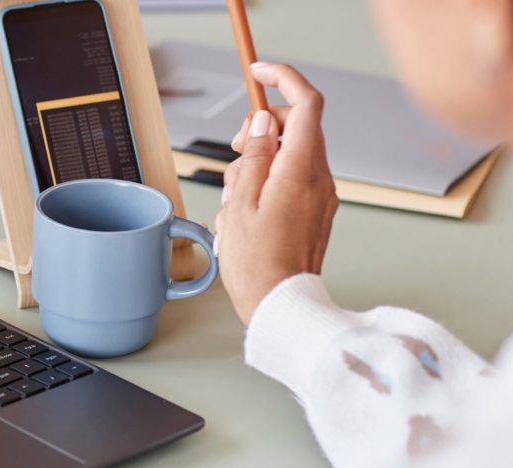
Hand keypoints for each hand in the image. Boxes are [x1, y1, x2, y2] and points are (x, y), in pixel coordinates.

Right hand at [215, 63, 338, 324]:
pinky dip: (264, 187)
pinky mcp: (314, 211)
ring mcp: (319, 196)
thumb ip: (255, 156)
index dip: (283, 79)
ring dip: (256, 166)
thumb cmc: (258, 265)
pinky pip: (288, 181)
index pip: (305, 104)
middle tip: (236, 152)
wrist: (280, 306)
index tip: (258, 73)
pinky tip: (245, 216)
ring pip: (286, 156)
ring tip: (235, 203)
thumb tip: (265, 123)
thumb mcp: (241, 203)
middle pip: (293, 128)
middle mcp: (318, 179)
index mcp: (300, 171)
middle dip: (260, 131)